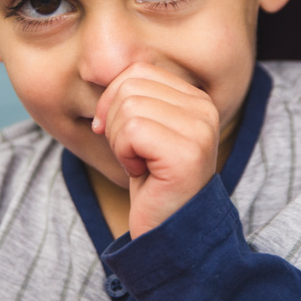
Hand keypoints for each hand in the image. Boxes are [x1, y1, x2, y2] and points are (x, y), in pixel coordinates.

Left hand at [91, 62, 219, 236]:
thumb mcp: (142, 128)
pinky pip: (132, 131)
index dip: (113, 100)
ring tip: (140, 163)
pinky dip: (124, 155)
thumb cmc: (150, 179)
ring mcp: (200, 130)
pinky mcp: (187, 153)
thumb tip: (94, 70)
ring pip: (128, 107)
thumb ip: (132, 95)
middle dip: (114, 122)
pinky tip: (142, 173)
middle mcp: (205, 108)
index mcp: (197, 97)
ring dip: (119, 142)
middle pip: (129, 85)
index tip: (118, 134)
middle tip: (132, 153)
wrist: (168, 230)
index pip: (138, 71)